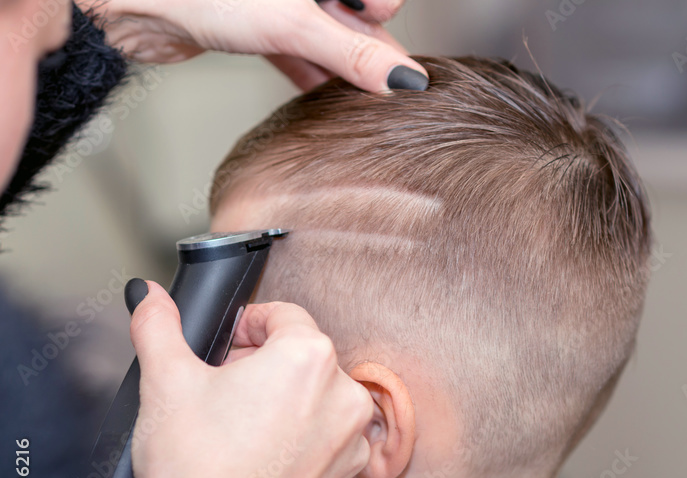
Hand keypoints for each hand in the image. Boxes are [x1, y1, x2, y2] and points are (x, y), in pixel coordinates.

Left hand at [76, 0, 426, 91]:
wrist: (132, 2)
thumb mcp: (293, 25)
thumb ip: (352, 53)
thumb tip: (402, 78)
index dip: (383, 21)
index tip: (390, 58)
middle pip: (355, 20)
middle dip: (367, 55)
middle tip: (387, 95)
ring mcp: (280, 4)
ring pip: (327, 39)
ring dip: (341, 71)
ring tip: (360, 106)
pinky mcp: (257, 26)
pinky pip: (298, 52)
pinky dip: (312, 75)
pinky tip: (325, 101)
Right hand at [129, 281, 372, 477]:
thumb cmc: (195, 476)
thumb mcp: (164, 384)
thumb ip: (159, 326)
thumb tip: (150, 297)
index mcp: (309, 357)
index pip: (283, 315)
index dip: (245, 325)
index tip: (223, 346)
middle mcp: (344, 393)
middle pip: (302, 355)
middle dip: (260, 364)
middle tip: (218, 389)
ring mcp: (353, 436)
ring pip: (315, 395)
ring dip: (280, 399)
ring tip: (234, 427)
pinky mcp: (349, 473)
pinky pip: (325, 435)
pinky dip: (297, 436)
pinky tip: (257, 457)